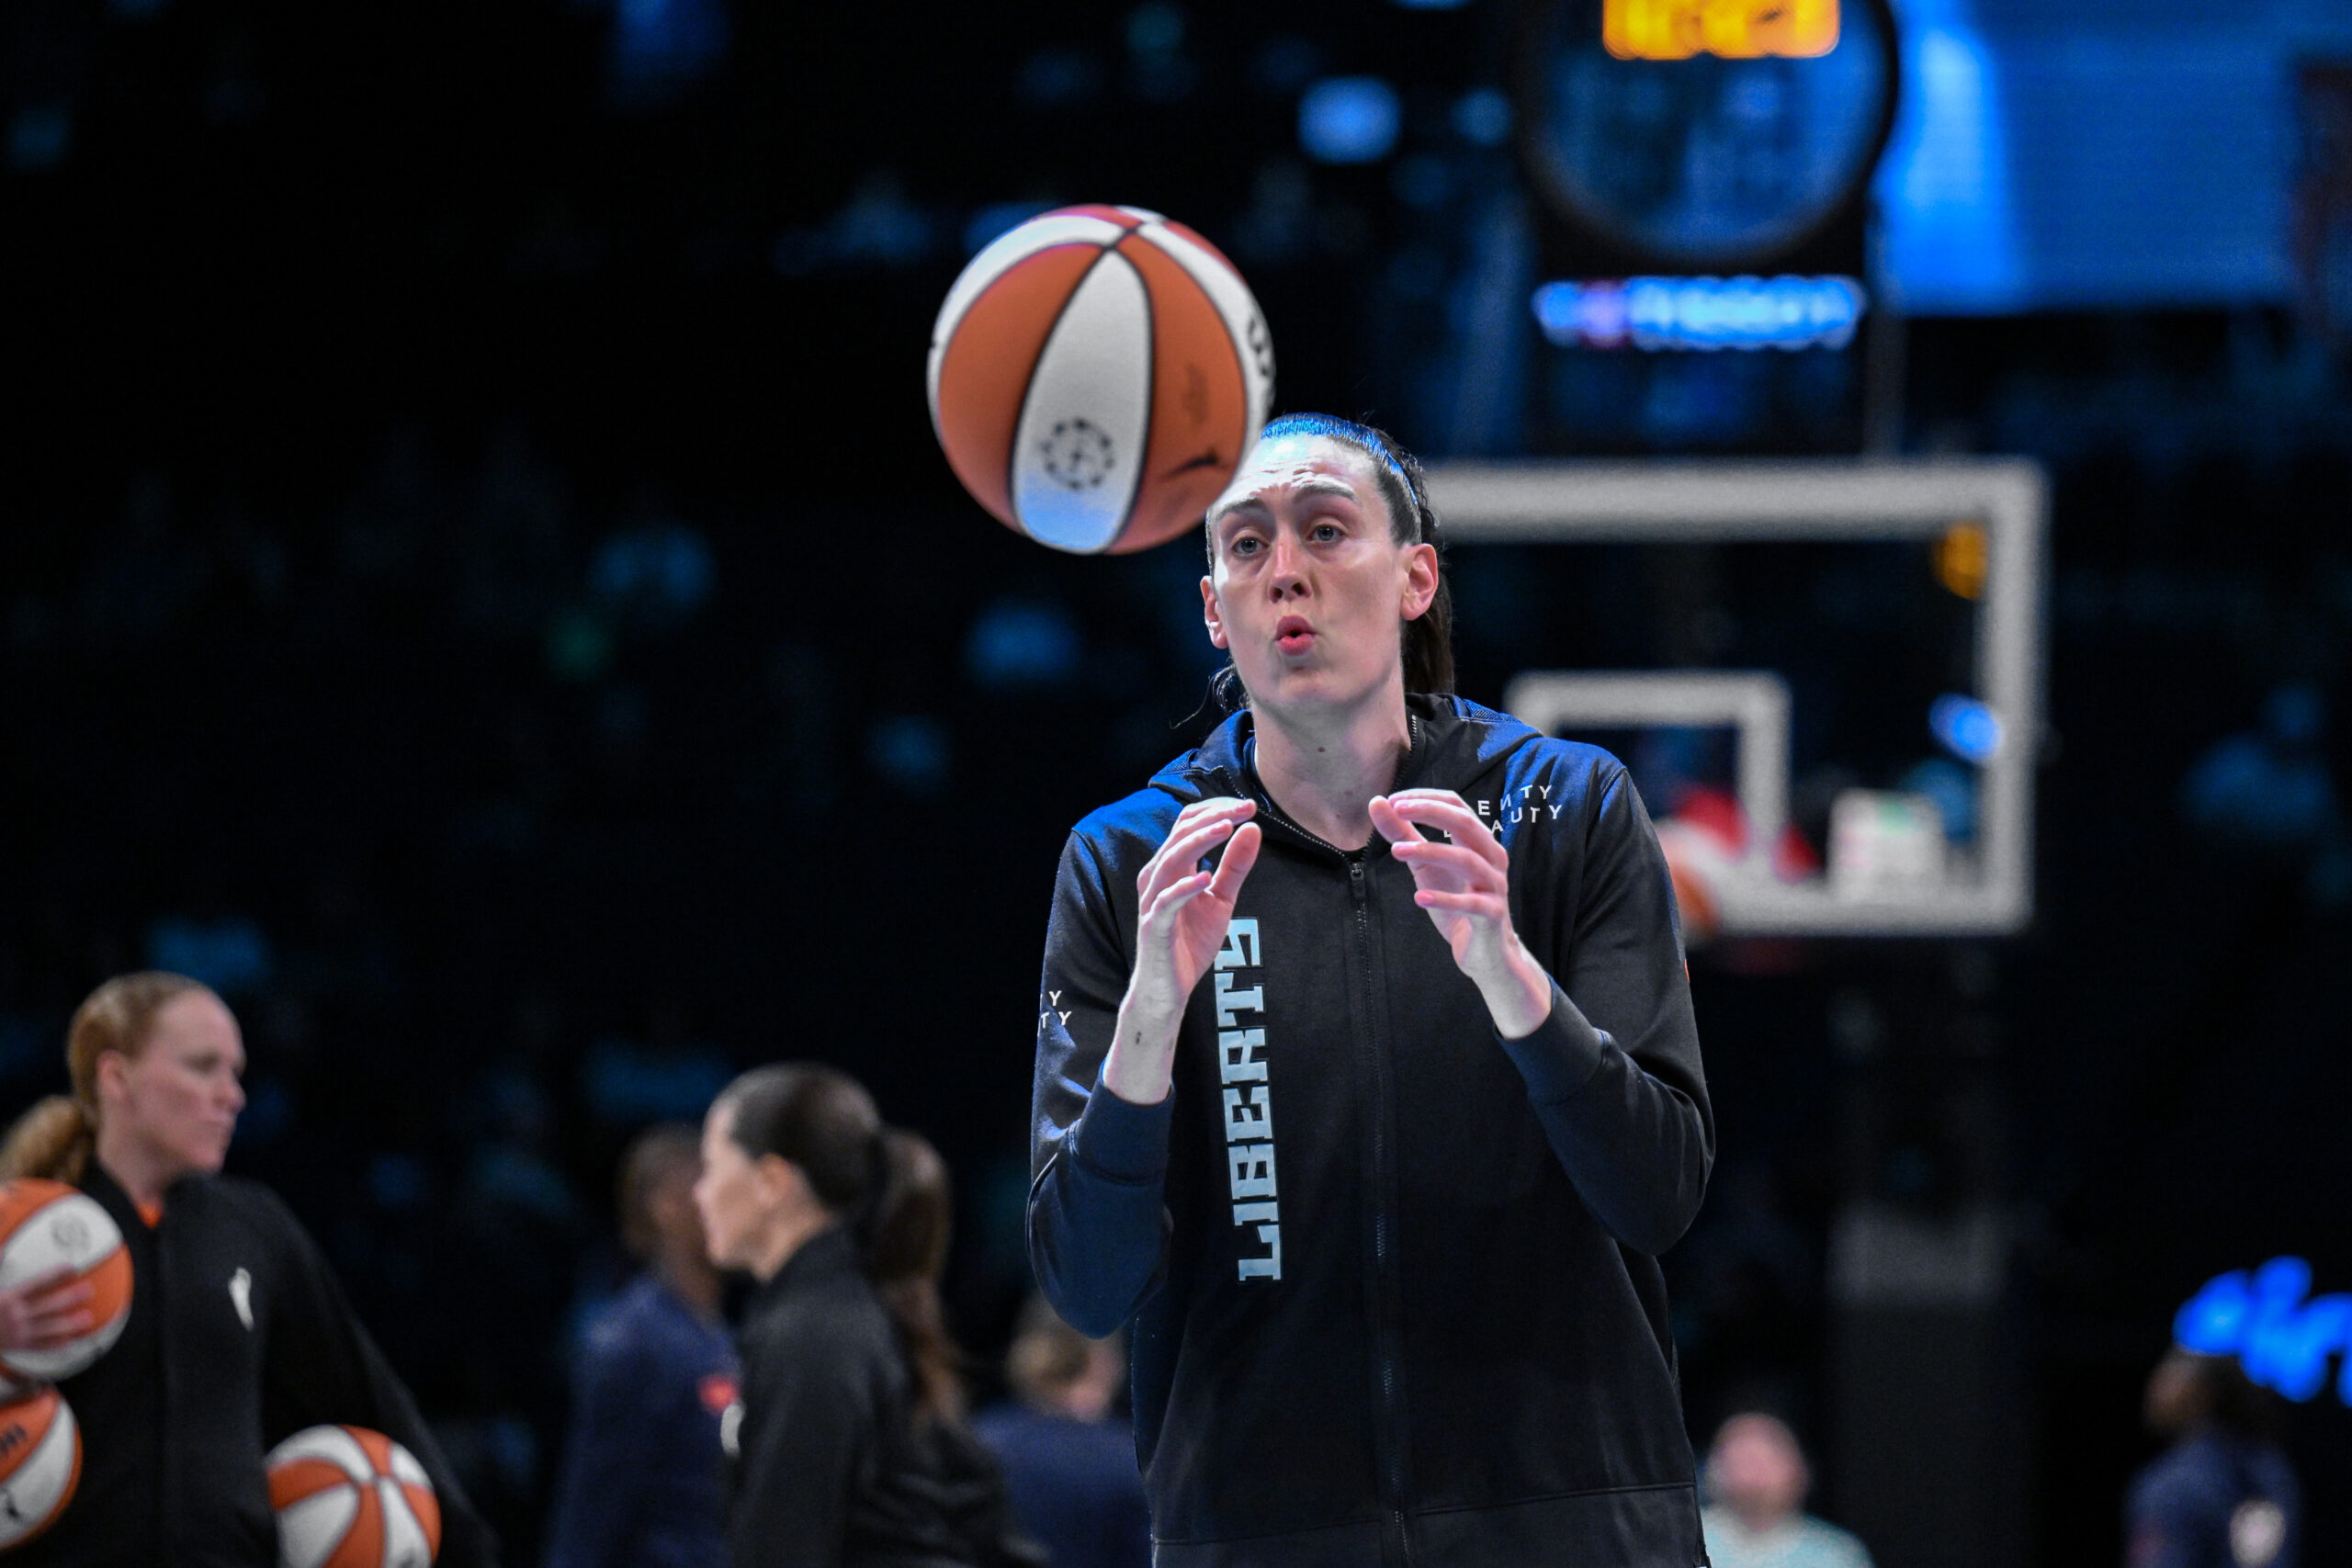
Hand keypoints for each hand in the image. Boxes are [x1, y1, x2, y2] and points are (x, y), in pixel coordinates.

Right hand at [0, 1266, 93, 1354]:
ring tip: (88, 1319)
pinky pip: (38, 1346)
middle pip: (48, 1305)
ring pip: (48, 1328)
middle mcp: (14, 1316)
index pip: (36, 1284)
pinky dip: (55, 1344)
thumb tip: (2, 1246)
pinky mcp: (16, 1347)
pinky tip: (70, 1341)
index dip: (55, 1275)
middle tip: (89, 1291)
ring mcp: (16, 1333)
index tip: (71, 1268)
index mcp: (7, 1298)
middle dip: (70, 1298)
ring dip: (69, 1324)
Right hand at [1104, 798, 1262, 1102]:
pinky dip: (1185, 887)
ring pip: (1170, 860)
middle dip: (1214, 817)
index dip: (1217, 809)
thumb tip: (1252, 829)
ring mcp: (1152, 901)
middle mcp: (1157, 877)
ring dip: (1199, 841)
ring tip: (1226, 829)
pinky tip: (1207, 877)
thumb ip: (1236, 866)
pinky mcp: (1152, 926)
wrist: (1171, 988)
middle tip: (1245, 809)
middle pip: (1180, 833)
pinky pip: (1165, 902)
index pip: (1188, 823)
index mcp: (1171, 866)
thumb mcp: (1222, 900)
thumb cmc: (1190, 942)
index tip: (1249, 806)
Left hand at [1370, 790, 1551, 1038]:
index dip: (1426, 798)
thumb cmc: (1458, 902)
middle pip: (1466, 823)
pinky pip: (1471, 903)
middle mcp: (1492, 857)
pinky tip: (1419, 897)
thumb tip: (1376, 803)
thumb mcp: (1425, 866)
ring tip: (1396, 851)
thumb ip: (1404, 835)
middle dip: (1431, 812)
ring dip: (1430, 851)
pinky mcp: (1493, 914)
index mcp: (1478, 840)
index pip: (1457, 804)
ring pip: (1467, 860)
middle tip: (1397, 809)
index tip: (1393, 800)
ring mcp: (1495, 885)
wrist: (1486, 953)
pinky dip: (1445, 899)